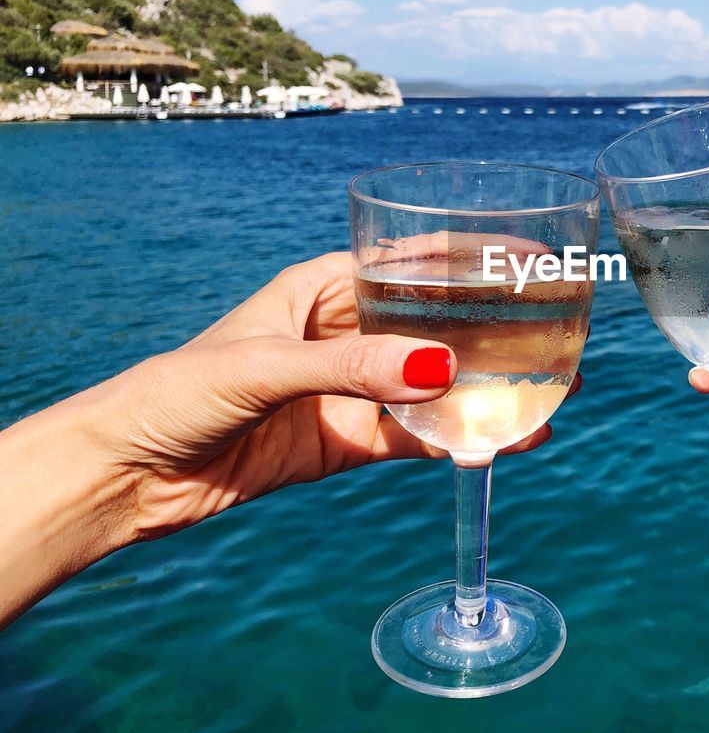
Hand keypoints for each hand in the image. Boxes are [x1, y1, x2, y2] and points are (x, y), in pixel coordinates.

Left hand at [70, 253, 566, 539]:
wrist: (129, 476)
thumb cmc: (178, 392)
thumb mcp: (265, 366)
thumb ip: (352, 368)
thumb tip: (442, 370)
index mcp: (318, 289)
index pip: (406, 260)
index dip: (465, 257)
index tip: (525, 257)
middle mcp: (341, 334)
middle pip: (431, 323)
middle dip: (489, 328)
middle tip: (554, 332)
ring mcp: (347, 389)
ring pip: (430, 383)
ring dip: (482, 389)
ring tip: (545, 394)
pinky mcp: (345, 441)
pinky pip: (411, 437)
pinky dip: (453, 441)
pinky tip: (497, 444)